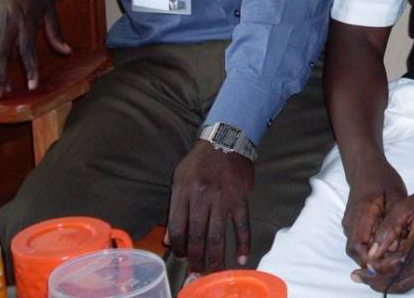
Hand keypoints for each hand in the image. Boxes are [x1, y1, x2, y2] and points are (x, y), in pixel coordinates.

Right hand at [0, 0, 69, 99]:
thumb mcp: (49, 7)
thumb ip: (56, 32)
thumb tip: (67, 52)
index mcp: (25, 19)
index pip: (27, 49)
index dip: (30, 68)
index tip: (33, 85)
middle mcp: (8, 23)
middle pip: (3, 54)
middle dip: (1, 76)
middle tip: (0, 96)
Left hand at [166, 140, 253, 273]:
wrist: (226, 140)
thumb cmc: (199, 161)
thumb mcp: (179, 179)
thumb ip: (174, 208)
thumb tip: (170, 240)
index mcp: (183, 193)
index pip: (177, 229)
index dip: (179, 248)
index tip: (182, 256)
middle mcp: (201, 198)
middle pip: (197, 237)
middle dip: (197, 259)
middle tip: (198, 272)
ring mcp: (223, 199)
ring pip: (218, 236)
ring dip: (216, 257)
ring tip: (215, 271)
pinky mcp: (241, 199)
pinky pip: (242, 225)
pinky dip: (243, 243)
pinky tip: (241, 257)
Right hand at [342, 160, 407, 267]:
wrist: (366, 168)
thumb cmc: (383, 180)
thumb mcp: (397, 197)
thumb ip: (395, 223)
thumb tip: (396, 249)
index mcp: (362, 213)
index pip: (357, 246)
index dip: (369, 260)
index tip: (387, 263)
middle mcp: (350, 222)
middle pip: (356, 252)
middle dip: (373, 260)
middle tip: (394, 260)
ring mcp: (348, 225)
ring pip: (358, 248)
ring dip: (373, 253)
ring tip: (393, 248)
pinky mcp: (351, 226)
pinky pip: (359, 242)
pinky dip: (371, 245)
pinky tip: (387, 240)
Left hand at [353, 175, 413, 293]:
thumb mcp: (407, 205)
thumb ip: (388, 228)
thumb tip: (373, 251)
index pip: (395, 265)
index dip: (376, 268)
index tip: (362, 264)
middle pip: (399, 281)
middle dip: (376, 282)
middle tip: (358, 276)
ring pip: (406, 284)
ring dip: (385, 284)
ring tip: (367, 278)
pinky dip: (396, 280)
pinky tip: (385, 274)